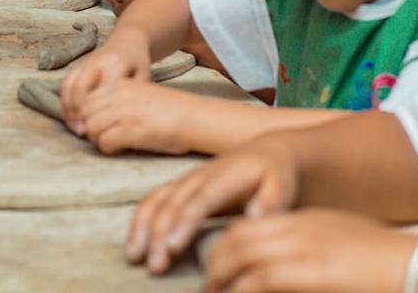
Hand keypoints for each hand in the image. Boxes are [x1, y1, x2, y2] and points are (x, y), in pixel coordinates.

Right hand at [60, 33, 153, 133]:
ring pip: (68, 86)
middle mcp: (96, 61)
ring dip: (68, 108)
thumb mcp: (143, 78)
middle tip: (83, 132)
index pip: (102, 91)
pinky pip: (65, 84)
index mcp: (115, 64)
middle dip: (78, 112)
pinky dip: (64, 102)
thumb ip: (133, 97)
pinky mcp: (77, 66)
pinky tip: (71, 117)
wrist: (127, 41)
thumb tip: (122, 124)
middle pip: (80, 88)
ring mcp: (84, 63)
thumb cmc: (138, 64)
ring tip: (75, 127)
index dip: (98, 112)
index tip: (100, 129)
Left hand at [79, 79, 197, 154]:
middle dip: (90, 127)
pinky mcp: (132, 130)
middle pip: (85, 113)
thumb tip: (100, 117)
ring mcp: (125, 112)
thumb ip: (121, 101)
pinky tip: (121, 148)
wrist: (196, 118)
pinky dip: (108, 148)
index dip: (89, 115)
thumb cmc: (173, 111)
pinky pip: (104, 142)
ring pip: (91, 127)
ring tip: (113, 143)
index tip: (99, 125)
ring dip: (98, 139)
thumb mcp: (143, 94)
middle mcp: (120, 95)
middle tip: (104, 137)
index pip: (88, 99)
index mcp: (123, 84)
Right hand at [126, 138, 301, 273]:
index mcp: (225, 176)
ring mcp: (186, 182)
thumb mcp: (282, 186)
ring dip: (143, 229)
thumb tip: (253, 219)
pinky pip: (153, 202)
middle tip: (155, 264)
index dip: (184, 221)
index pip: (201, 199)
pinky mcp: (179, 189)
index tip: (173, 245)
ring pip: (157, 201)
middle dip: (159, 234)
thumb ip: (270, 203)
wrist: (267, 154)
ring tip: (135, 257)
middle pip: (173, 203)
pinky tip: (135, 244)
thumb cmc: (276, 175)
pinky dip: (139, 222)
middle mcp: (199, 177)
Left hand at [201, 209, 414, 292]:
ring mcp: (299, 249)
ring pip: (238, 258)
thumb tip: (291, 278)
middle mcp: (296, 229)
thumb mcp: (344, 250)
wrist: (417, 267)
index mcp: (306, 222)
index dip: (227, 248)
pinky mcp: (305, 272)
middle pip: (235, 239)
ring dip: (219, 281)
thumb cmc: (387, 265)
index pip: (249, 227)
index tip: (218, 268)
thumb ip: (314, 256)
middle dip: (214, 264)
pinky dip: (239, 291)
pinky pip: (256, 281)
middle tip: (208, 286)